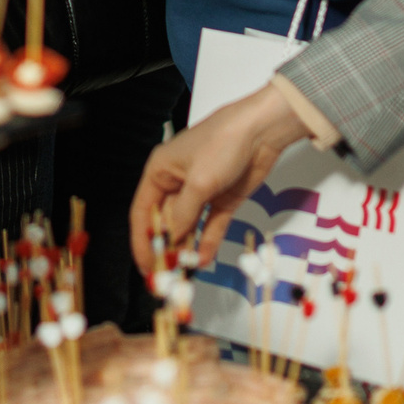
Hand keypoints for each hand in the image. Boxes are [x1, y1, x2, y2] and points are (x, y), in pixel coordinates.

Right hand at [128, 84, 311, 272]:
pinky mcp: (222, 199)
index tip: (145, 264)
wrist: (262, 131)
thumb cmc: (223, 141)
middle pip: (164, 223)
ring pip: (187, 227)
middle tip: (167, 273)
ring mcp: (200, 192)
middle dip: (165, 248)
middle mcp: (177, 183)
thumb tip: (171, 239)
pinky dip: (206, 242)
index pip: (142, 211)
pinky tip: (203, 259)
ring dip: (186, 248)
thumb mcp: (199, 182)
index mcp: (160, 171)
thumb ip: (183, 214)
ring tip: (186, 271)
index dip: (141, 240)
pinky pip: (210, 226)